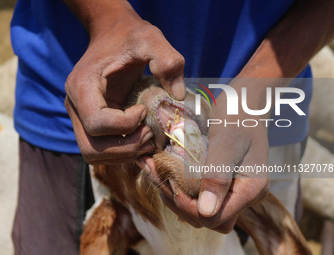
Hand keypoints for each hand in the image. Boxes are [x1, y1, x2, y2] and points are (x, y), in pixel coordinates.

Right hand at [64, 2, 184, 163]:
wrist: (112, 35)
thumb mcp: (149, 39)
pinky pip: (103, 151)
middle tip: (150, 134)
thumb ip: (167, 60)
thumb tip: (178, 96)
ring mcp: (81, 117)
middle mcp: (76, 106)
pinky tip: (144, 146)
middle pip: (93, 148)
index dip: (126, 124)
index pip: (97, 123)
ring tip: (149, 139)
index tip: (144, 109)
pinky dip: (124, 154)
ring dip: (126, 154)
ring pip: (95, 155)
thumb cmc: (128, 36)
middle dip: (127, 147)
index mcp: (82, 86)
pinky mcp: (92, 124)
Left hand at [138, 80, 269, 232]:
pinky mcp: (223, 181)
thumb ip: (218, 175)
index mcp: (251, 188)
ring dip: (179, 198)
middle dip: (182, 205)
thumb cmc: (237, 115)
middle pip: (211, 219)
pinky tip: (167, 174)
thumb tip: (206, 212)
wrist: (244, 101)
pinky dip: (183, 189)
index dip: (191, 208)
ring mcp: (234, 188)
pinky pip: (202, 195)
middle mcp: (245, 194)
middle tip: (162, 180)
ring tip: (159, 175)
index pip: (218, 218)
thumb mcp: (227, 142)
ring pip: (204, 210)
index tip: (170, 185)